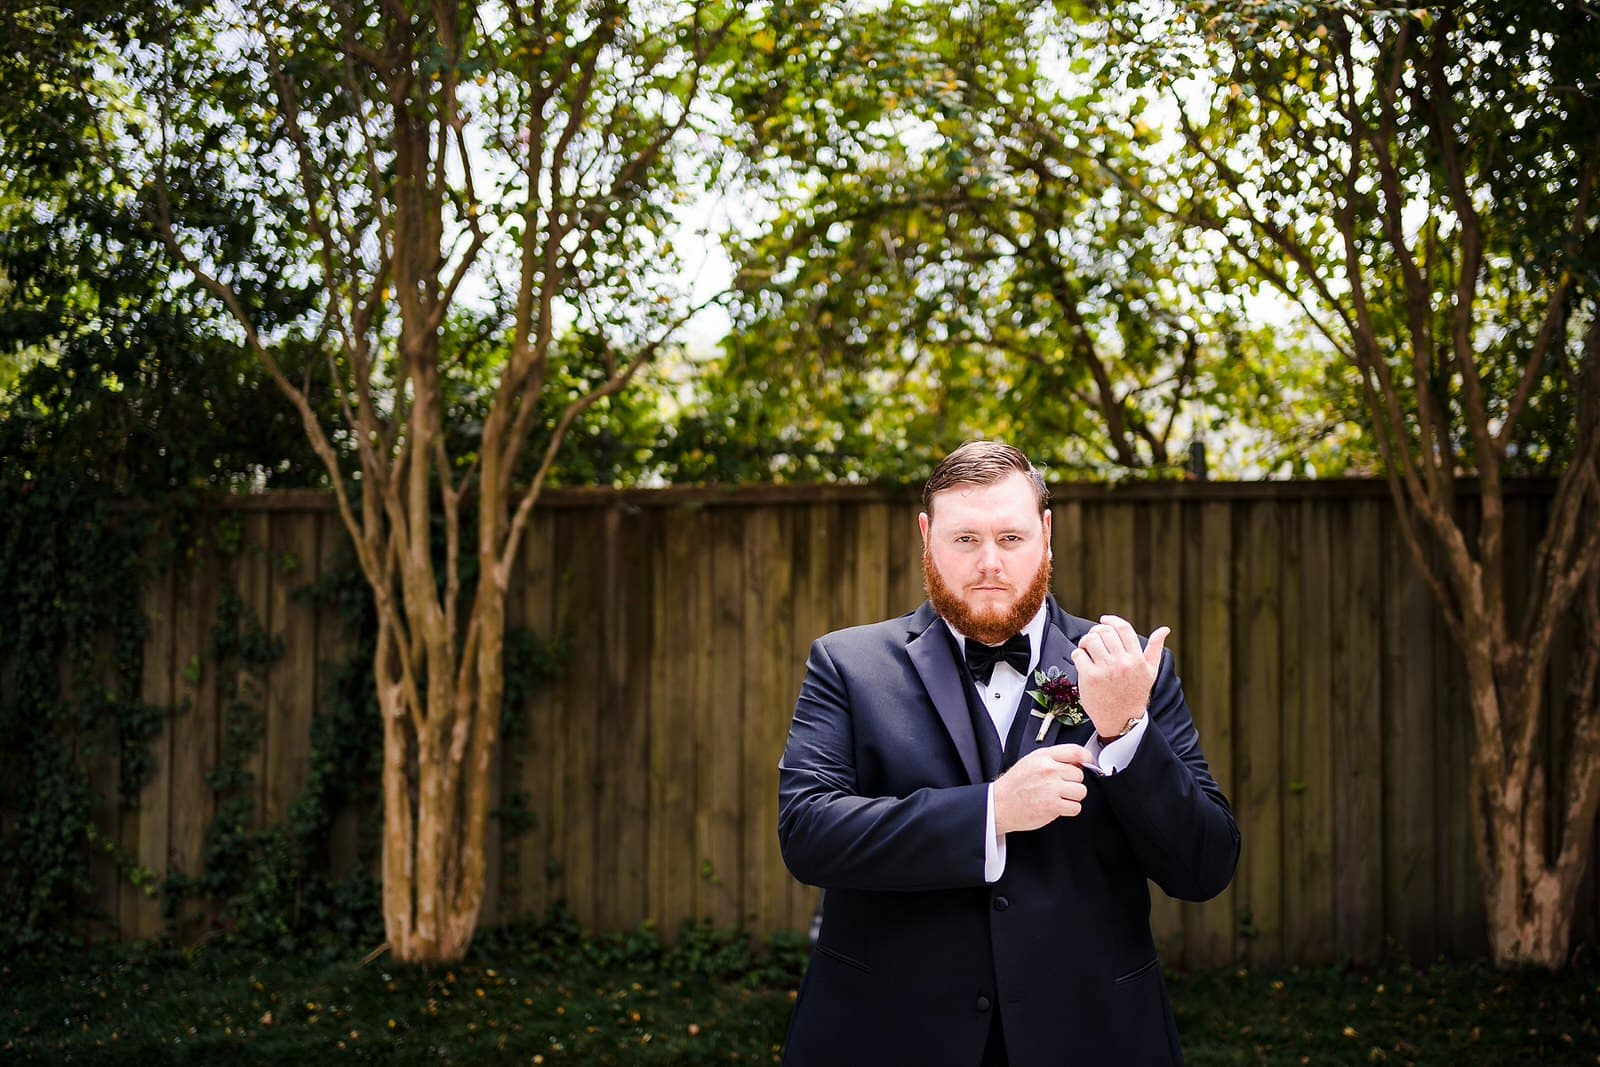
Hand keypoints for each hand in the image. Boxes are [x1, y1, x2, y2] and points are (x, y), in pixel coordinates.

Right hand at [993, 744, 1090, 834]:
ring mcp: (1052, 788)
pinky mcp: (1053, 806)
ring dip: (1073, 797)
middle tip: (1060, 787)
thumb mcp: (1031, 762)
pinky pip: (1076, 807)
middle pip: (1080, 775)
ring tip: (1059, 797)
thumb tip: (1077, 763)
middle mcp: (1049, 770)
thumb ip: (1053, 760)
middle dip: (1073, 782)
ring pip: (1081, 791)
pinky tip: (1057, 806)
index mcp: (1043, 756)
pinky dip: (1069, 809)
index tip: (1088, 762)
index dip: (1086, 757)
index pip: (1075, 751)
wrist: (1000, 804)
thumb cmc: (1014, 785)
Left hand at [1071, 615, 1169, 738]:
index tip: (1104, 620)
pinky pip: (1078, 654)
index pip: (1123, 628)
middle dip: (1096, 631)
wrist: (1122, 720)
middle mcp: (1122, 663)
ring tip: (1086, 648)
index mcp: (1137, 659)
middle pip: (1105, 631)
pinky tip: (1082, 660)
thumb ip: (1155, 649)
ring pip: (1090, 640)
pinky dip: (1078, 654)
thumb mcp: (1150, 672)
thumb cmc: (1135, 694)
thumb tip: (1165, 629)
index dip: (1112, 620)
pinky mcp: (1090, 678)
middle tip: (1093, 638)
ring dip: (1085, 640)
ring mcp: (1106, 670)